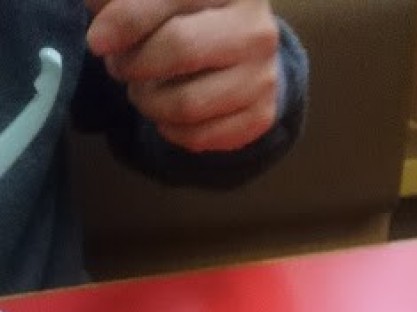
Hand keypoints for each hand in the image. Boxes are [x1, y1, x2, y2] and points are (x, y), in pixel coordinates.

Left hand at [85, 0, 279, 151]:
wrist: (244, 44)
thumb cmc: (188, 10)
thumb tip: (95, 11)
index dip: (125, 21)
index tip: (96, 41)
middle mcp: (256, 27)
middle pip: (181, 49)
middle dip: (135, 63)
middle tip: (119, 67)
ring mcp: (263, 74)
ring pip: (188, 104)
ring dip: (149, 103)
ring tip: (141, 90)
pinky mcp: (261, 114)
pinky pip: (201, 137)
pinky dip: (170, 130)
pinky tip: (165, 114)